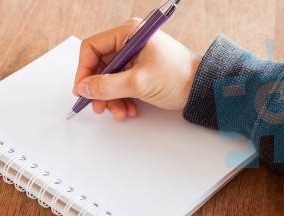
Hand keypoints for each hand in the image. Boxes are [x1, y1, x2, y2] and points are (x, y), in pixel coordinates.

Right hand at [73, 18, 201, 120]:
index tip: (82, 90)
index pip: (92, 48)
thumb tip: (83, 88)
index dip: (84, 70)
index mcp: (128, 34)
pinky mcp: (139, 70)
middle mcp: (129, 42)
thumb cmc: (178, 77)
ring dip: (111, 98)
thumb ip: (107, 86)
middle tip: (99, 107)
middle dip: (99, 89)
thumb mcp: (138, 82)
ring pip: (109, 78)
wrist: (201, 87)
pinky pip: (121, 84)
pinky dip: (121, 99)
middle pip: (100, 66)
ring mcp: (134, 57)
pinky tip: (129, 109)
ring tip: (120, 112)